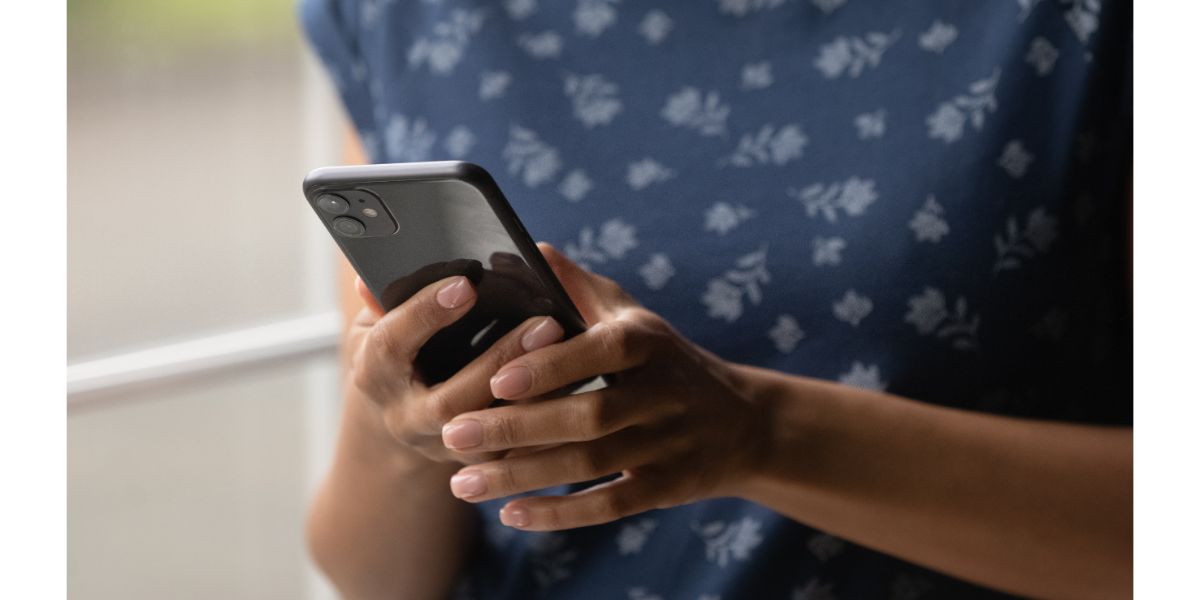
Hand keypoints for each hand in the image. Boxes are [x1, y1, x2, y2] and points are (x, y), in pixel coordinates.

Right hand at [346, 273, 566, 466]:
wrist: (401, 420)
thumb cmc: (397, 351)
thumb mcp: (379, 321)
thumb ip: (387, 297)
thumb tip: (375, 269)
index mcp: (374, 374)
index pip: (393, 342)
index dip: (426, 313)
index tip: (467, 283)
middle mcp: (406, 419)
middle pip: (452, 400)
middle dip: (500, 360)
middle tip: (547, 323)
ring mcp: (443, 446)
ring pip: (492, 432)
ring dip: (534, 395)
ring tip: (571, 353)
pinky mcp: (480, 461)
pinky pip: (518, 449)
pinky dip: (549, 420)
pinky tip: (581, 386)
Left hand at [439, 243, 770, 529]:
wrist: (743, 422)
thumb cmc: (666, 360)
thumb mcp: (633, 316)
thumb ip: (578, 287)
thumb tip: (529, 248)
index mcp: (647, 343)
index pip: (600, 352)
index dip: (552, 366)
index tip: (498, 378)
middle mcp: (662, 394)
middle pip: (588, 416)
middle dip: (518, 428)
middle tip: (453, 435)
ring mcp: (667, 444)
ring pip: (590, 465)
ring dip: (523, 476)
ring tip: (463, 483)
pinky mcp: (667, 487)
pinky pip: (609, 505)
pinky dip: (560, 514)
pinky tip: (511, 514)